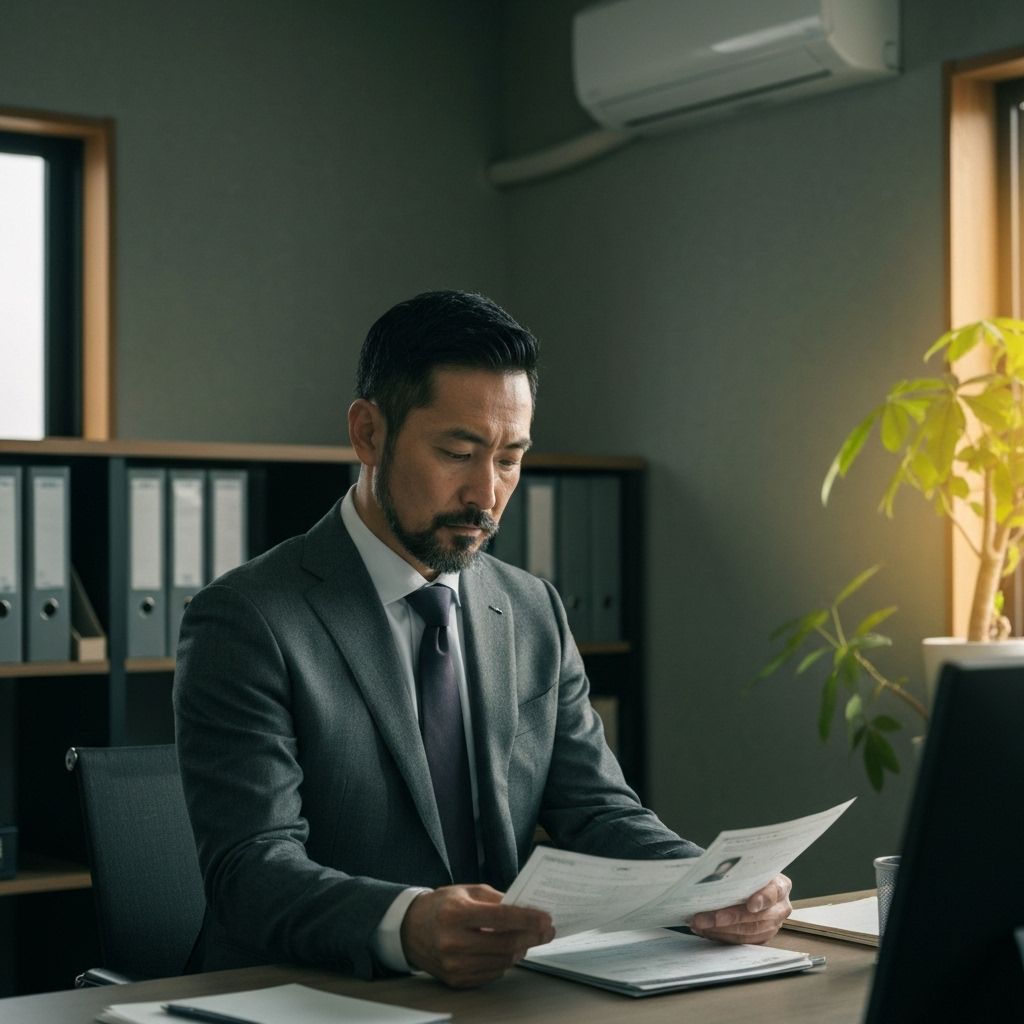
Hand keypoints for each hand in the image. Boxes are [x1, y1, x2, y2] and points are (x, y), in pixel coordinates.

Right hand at [401, 885, 554, 987]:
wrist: (409, 930)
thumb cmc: (441, 906)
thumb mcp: (466, 891)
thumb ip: (496, 899)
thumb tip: (525, 908)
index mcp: (456, 914)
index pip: (501, 918)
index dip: (527, 919)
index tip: (546, 919)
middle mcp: (453, 942)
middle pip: (505, 944)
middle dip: (531, 936)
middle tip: (546, 931)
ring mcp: (454, 965)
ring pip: (501, 961)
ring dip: (520, 950)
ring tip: (526, 938)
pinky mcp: (455, 980)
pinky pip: (491, 973)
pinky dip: (503, 961)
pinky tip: (505, 950)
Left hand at [689, 874, 791, 944]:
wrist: (751, 884)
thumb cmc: (747, 874)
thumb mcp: (747, 868)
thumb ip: (739, 873)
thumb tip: (713, 875)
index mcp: (780, 885)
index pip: (774, 892)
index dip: (762, 899)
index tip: (751, 905)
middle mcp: (780, 907)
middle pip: (757, 917)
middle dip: (730, 918)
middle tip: (709, 918)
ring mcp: (774, 925)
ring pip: (749, 932)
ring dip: (722, 930)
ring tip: (701, 924)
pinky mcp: (763, 937)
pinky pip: (743, 941)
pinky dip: (723, 936)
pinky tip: (706, 930)